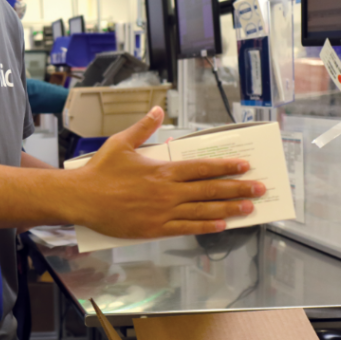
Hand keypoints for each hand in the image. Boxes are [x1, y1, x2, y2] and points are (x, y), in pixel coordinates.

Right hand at [71, 107, 264, 238]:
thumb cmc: (99, 171)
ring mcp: (162, 212)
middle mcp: (168, 191)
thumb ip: (144, 127)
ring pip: (203, 211)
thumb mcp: (121, 143)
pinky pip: (186, 228)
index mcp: (163, 170)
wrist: (81, 198)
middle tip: (259, 189)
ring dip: (229, 209)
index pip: (203, 168)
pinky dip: (205, 227)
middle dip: (238, 189)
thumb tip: (158, 110)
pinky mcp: (154, 229)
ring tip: (248, 209)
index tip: (245, 167)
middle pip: (210, 190)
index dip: (226, 167)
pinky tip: (221, 225)